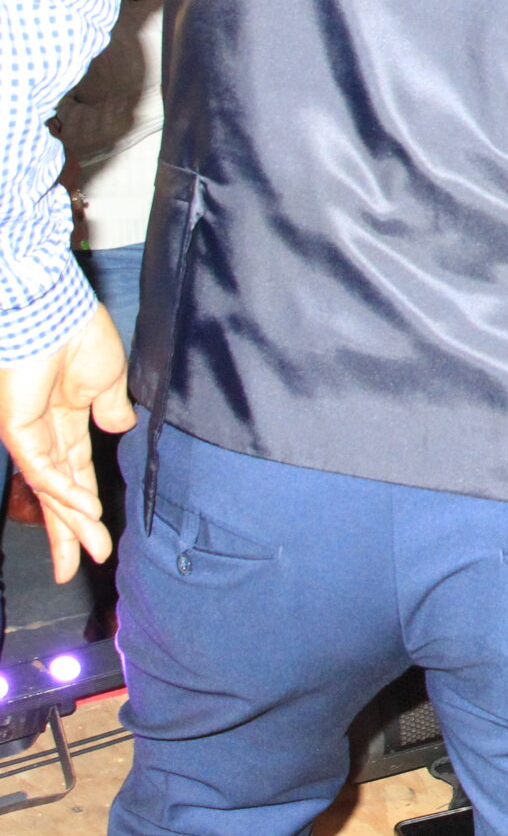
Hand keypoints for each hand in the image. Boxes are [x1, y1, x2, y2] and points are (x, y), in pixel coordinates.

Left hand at [0, 305, 133, 579]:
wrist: (53, 310)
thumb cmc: (81, 335)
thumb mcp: (110, 378)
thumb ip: (113, 408)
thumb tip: (121, 427)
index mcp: (65, 420)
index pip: (76, 474)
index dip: (85, 507)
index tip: (98, 539)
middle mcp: (42, 434)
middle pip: (58, 493)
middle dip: (68, 532)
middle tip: (79, 566)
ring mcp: (28, 434)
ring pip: (50, 489)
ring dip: (70, 520)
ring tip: (88, 550)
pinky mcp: (17, 429)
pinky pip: (43, 468)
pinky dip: (63, 491)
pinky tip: (83, 509)